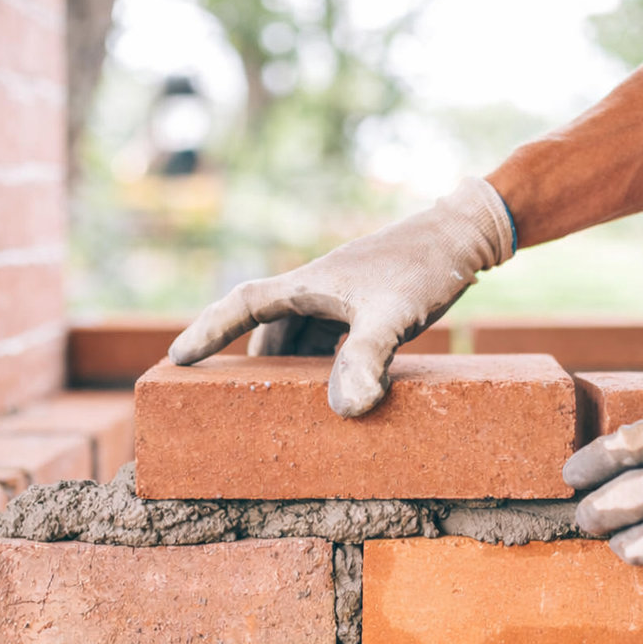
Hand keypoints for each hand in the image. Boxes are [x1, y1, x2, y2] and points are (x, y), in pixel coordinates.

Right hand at [168, 177, 514, 416]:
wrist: (466, 235)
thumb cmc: (426, 267)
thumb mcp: (394, 315)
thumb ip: (367, 358)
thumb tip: (347, 408)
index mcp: (308, 285)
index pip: (242, 305)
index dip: (207, 331)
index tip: (176, 358)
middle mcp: (317, 289)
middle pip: (266, 328)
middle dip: (246, 362)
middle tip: (228, 401)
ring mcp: (341, 297)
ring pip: (298, 337)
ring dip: (288, 367)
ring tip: (281, 407)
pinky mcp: (366, 305)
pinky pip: (327, 339)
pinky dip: (322, 365)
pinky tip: (336, 390)